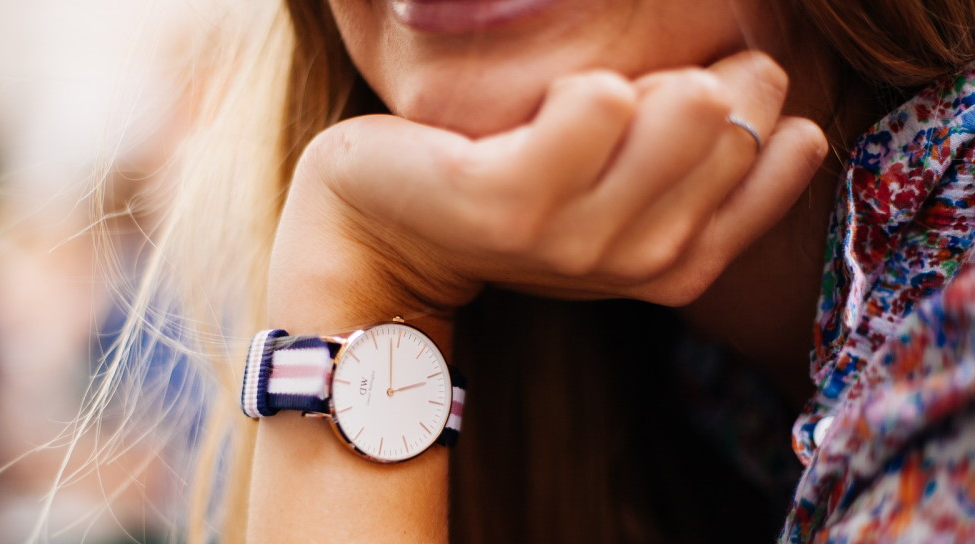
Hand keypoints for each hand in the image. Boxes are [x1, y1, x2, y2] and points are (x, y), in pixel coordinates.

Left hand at [273, 51, 827, 319]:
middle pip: (734, 120)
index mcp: (678, 264)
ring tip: (576, 102)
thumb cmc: (505, 195)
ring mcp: (574, 240)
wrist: (383, 229)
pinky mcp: (510, 203)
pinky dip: (573, 84)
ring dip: (637, 77)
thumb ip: (697, 177)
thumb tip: (788, 121)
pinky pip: (597, 101)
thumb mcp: (615, 201)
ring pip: (686, 107)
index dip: (757, 99)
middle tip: (615, 97)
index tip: (691, 91)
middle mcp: (638, 260)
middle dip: (694, 75)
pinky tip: (535, 109)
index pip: (783, 155)